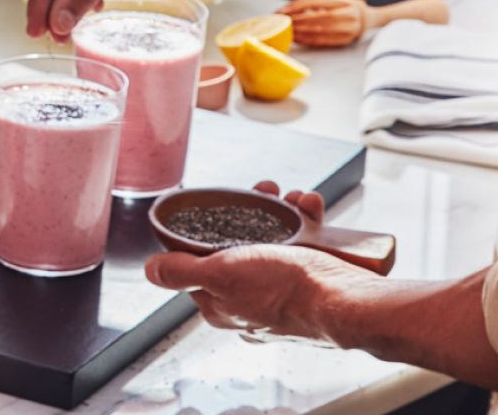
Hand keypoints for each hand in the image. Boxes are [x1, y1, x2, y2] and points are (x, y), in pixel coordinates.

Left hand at [145, 181, 382, 343]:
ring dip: (284, 210)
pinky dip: (309, 221)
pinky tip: (311, 208)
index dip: (210, 230)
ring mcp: (283, 293)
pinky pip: (305, 245)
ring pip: (275, 240)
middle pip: (242, 246)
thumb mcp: (222, 273)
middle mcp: (251, 302)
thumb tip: (150, 270)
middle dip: (254, 212)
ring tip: (293, 198)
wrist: (347, 303)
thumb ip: (183, 271)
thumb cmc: (286, 291)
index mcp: (222, 305)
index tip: (225, 207)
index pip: (202, 264)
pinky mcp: (312, 284)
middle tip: (266, 192)